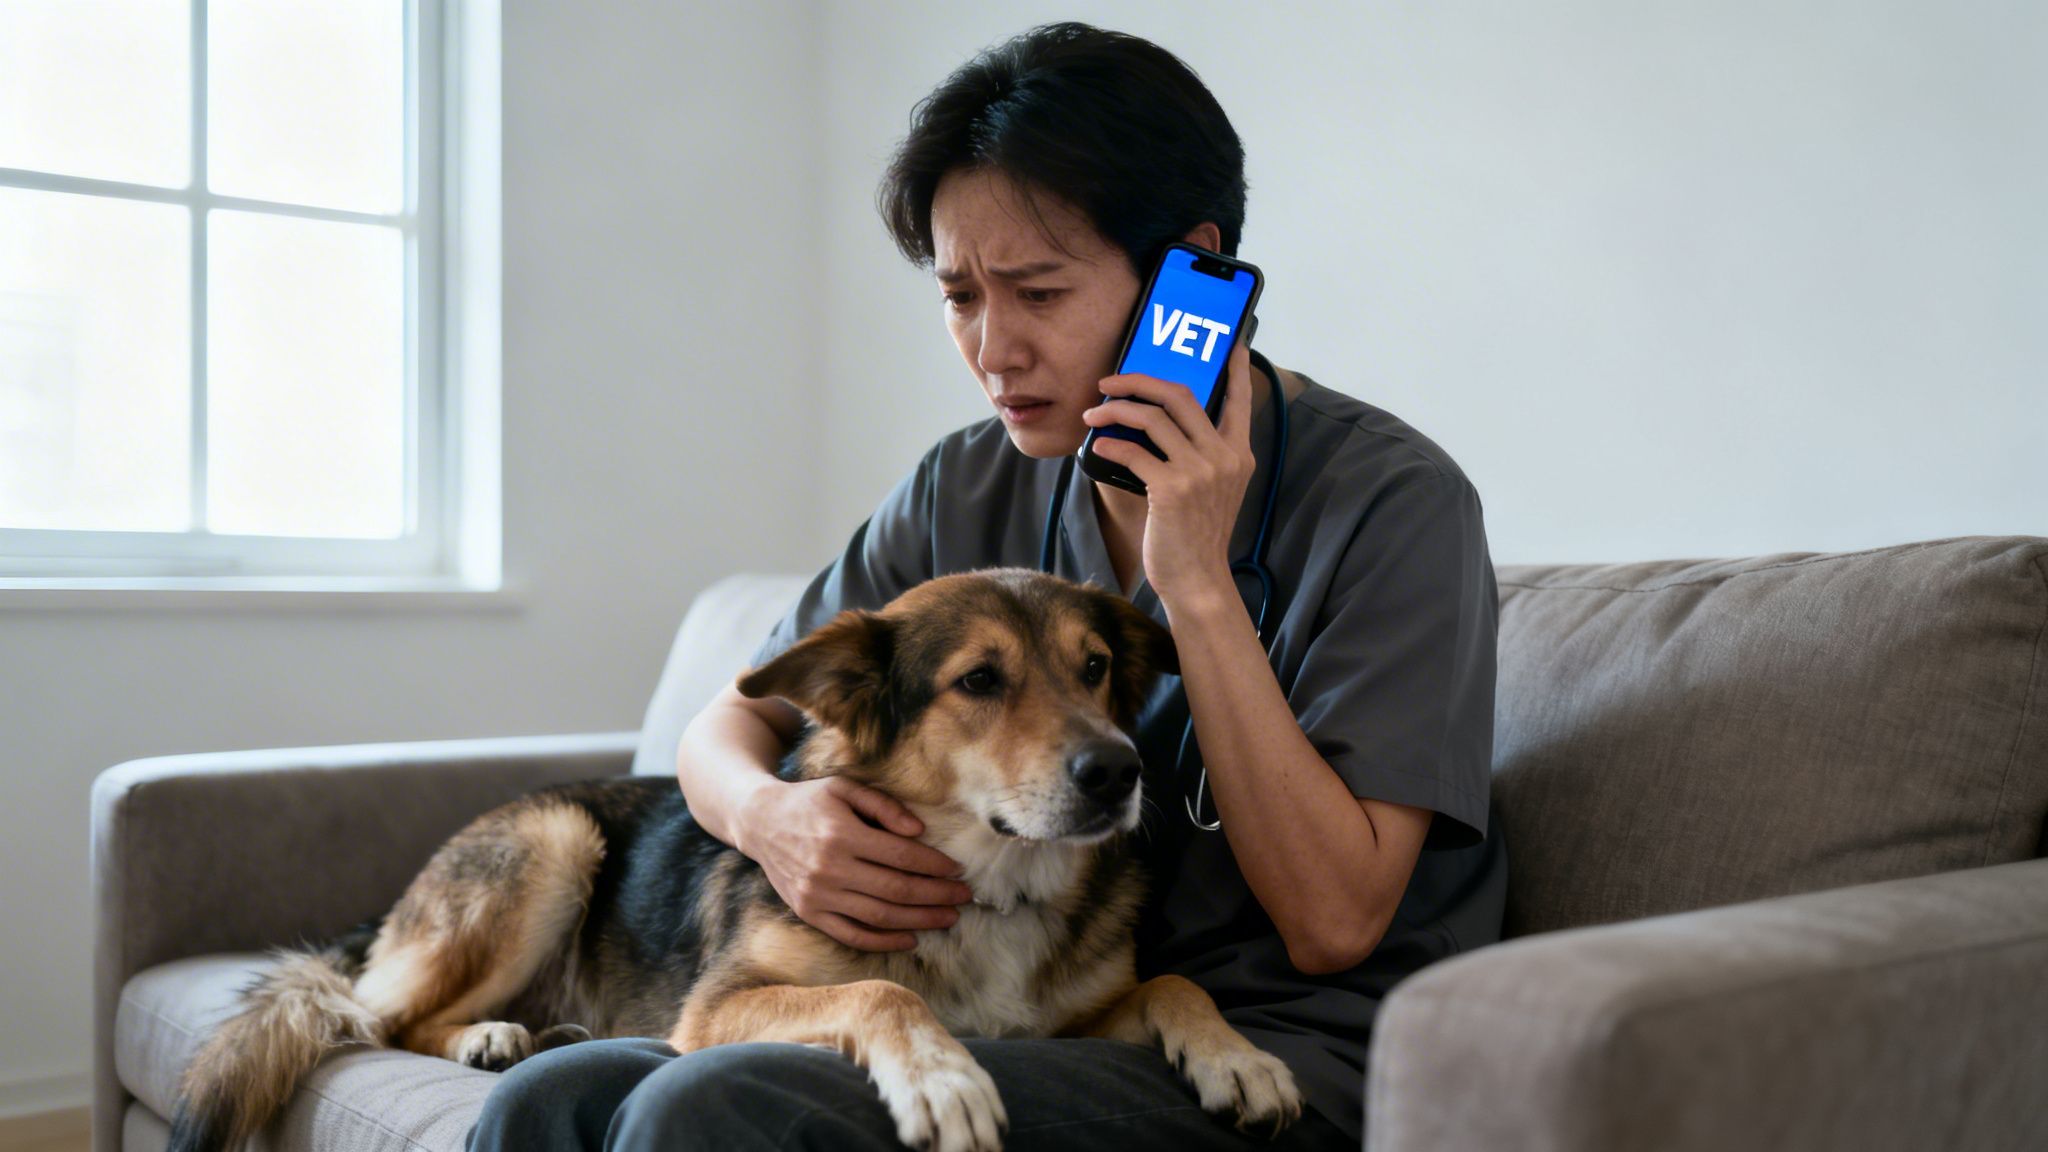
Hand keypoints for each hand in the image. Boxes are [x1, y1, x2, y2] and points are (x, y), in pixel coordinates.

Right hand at [736, 775, 973, 951]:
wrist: (759, 822)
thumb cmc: (809, 801)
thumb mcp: (844, 788)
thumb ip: (883, 806)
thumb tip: (919, 830)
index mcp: (841, 834)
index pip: (900, 856)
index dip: (934, 865)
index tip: (957, 869)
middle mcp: (829, 868)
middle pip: (895, 889)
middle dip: (936, 895)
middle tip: (963, 898)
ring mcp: (817, 896)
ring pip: (879, 916)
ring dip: (919, 920)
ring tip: (947, 918)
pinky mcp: (808, 914)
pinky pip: (851, 935)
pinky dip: (883, 942)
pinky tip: (910, 938)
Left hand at [1080, 338, 1256, 612]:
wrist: (1198, 581)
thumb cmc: (1196, 537)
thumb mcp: (1213, 491)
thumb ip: (1201, 457)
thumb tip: (1157, 425)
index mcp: (1238, 455)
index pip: (1239, 401)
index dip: (1236, 371)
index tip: (1233, 346)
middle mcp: (1223, 457)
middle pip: (1180, 395)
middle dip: (1139, 380)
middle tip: (1110, 382)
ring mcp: (1200, 472)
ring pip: (1152, 418)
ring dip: (1115, 410)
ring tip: (1093, 415)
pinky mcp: (1172, 489)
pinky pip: (1133, 452)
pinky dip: (1110, 445)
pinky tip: (1097, 447)